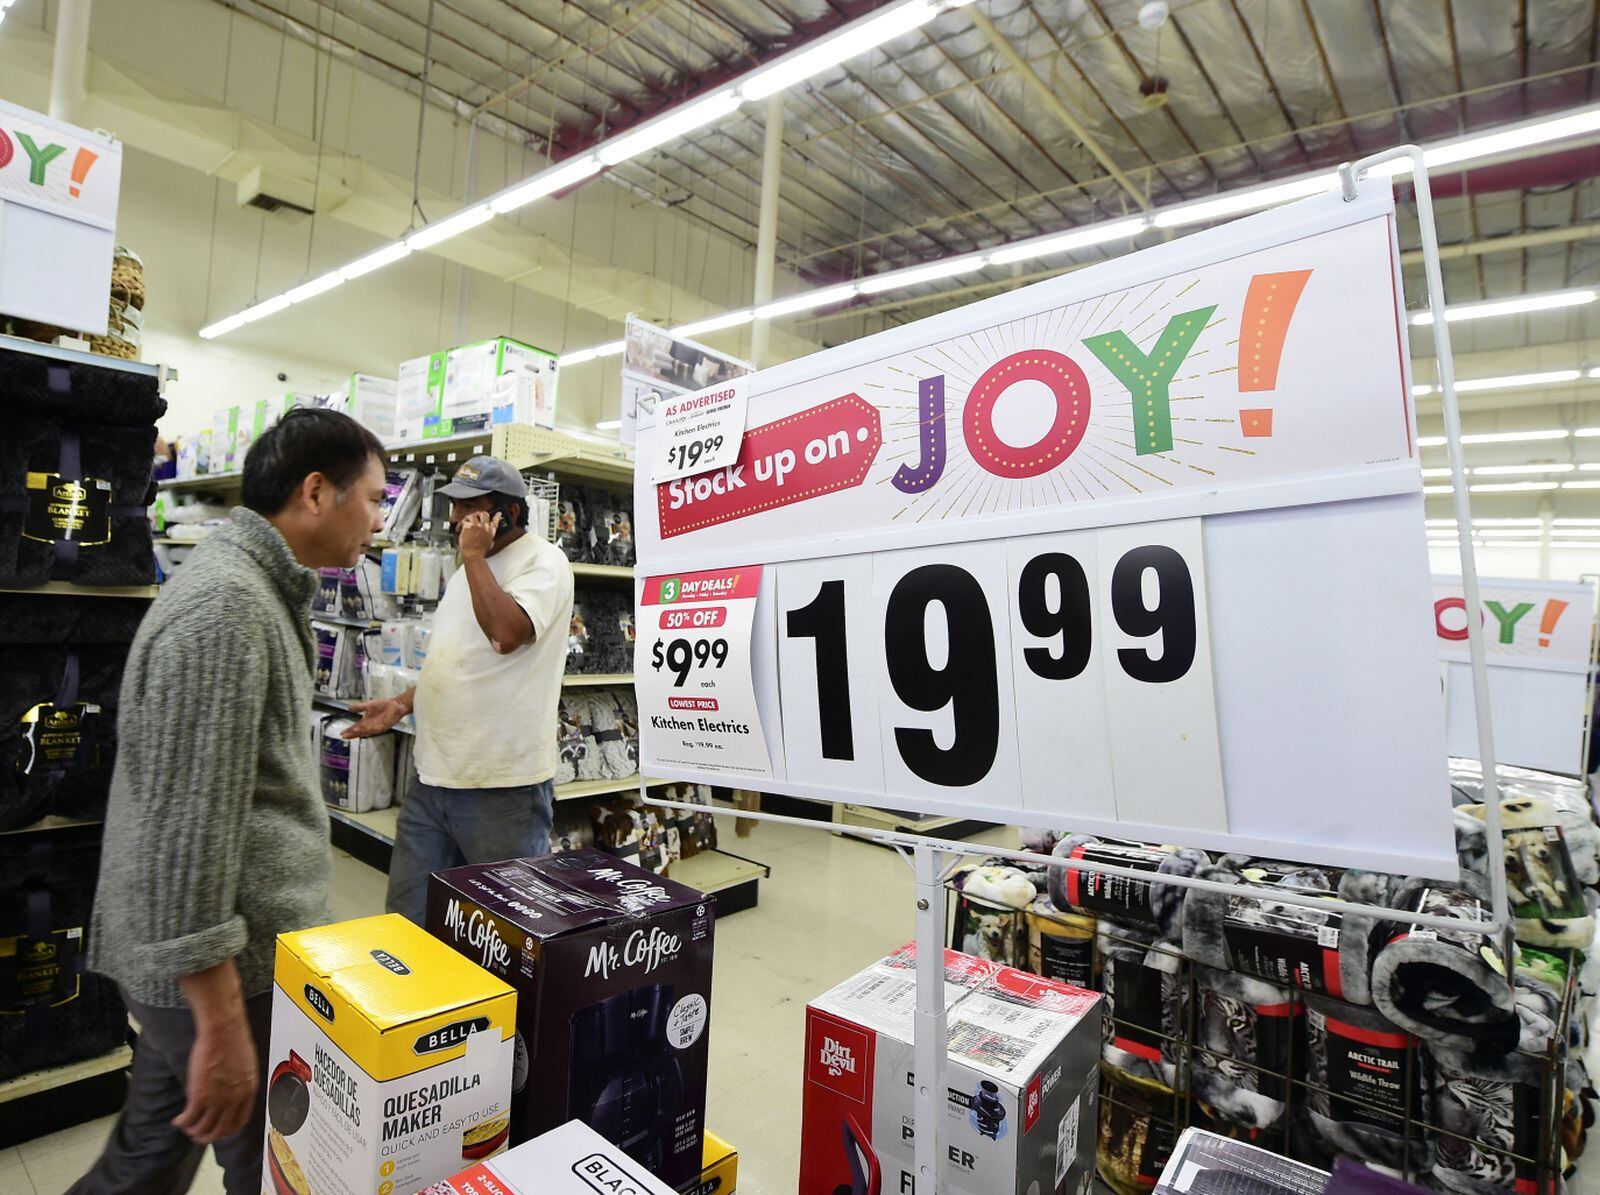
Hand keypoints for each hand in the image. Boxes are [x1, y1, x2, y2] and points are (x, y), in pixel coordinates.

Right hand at [173, 1014, 257, 1143]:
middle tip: (199, 1136)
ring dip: (193, 1131)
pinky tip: (177, 1120)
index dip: (227, 1130)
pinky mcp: (199, 1096)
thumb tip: (234, 1089)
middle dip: (208, 1136)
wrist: (223, 1031)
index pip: (239, 1121)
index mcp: (248, 1091)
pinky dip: (182, 1123)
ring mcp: (217, 1100)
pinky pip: (189, 1119)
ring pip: (203, 1128)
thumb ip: (240, 1082)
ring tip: (187, 1127)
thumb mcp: (246, 1066)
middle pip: (221, 1130)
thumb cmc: (234, 1041)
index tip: (219, 1131)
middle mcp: (234, 1100)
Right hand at [342, 698, 406, 737]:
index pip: (356, 727)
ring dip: (359, 732)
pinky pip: (375, 729)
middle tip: (344, 735)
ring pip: (366, 731)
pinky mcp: (383, 726)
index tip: (342, 733)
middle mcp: (370, 726)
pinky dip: (369, 730)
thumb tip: (348, 708)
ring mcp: (377, 727)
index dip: (349, 730)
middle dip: (352, 733)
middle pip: (359, 731)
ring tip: (352, 732)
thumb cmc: (384, 705)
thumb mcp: (368, 705)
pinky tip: (364, 729)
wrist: (395, 705)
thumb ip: (359, 707)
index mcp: (366, 721)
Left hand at [455, 510, 500, 559]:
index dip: (497, 516)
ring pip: (473, 515)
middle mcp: (484, 527)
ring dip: (468, 518)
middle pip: (484, 514)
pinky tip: (459, 528)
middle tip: (476, 516)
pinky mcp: (468, 526)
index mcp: (491, 532)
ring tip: (465, 522)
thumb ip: (489, 538)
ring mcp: (476, 525)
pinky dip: (460, 524)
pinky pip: (464, 521)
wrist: (473, 554)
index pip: (496, 521)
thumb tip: (487, 537)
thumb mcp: (489, 545)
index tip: (498, 513)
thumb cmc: (479, 552)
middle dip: (480, 514)